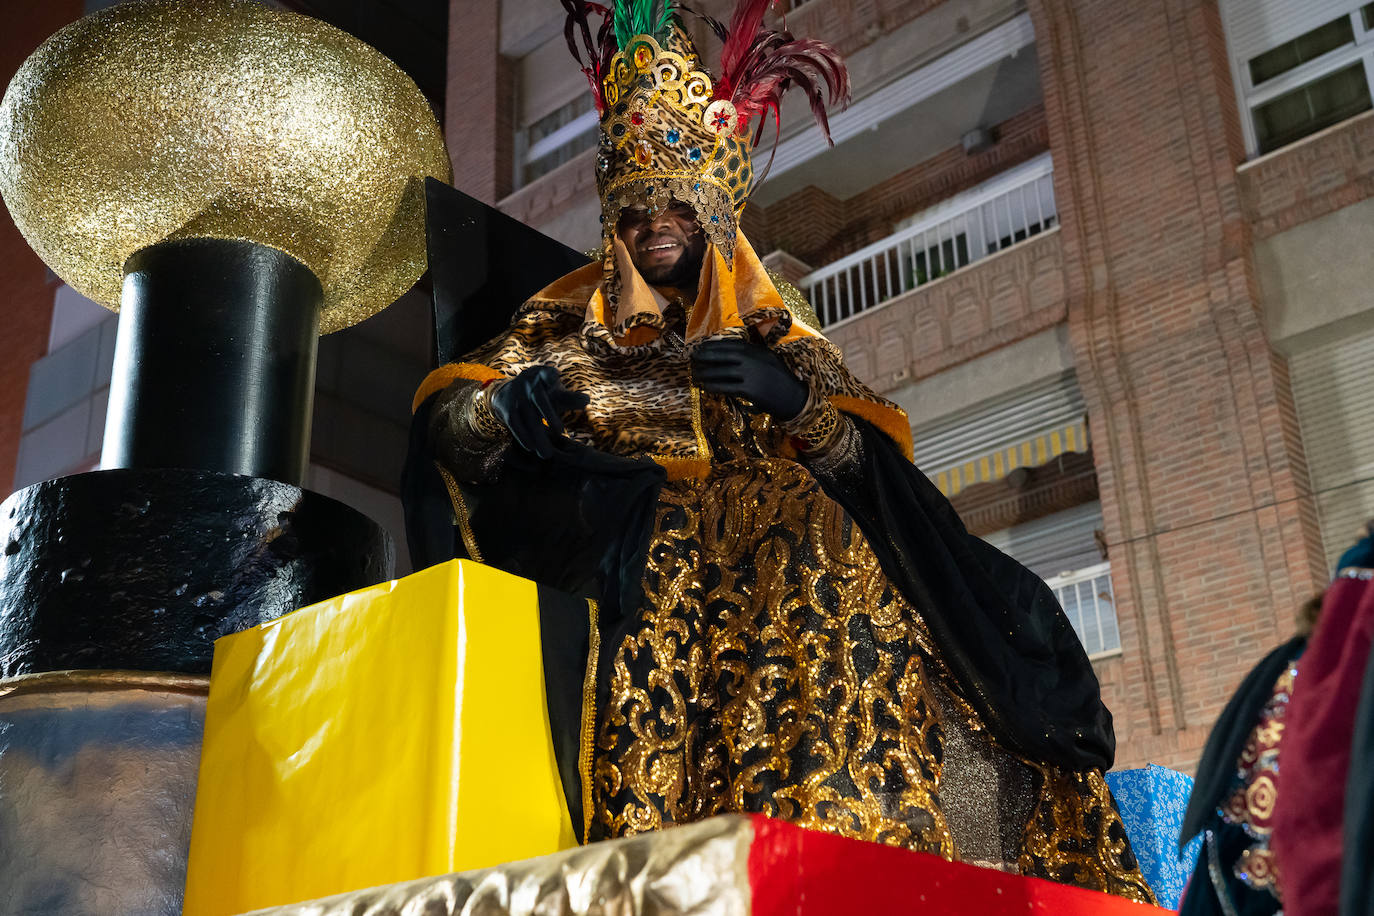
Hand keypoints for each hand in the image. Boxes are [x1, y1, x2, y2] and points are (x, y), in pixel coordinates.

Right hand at [490, 365, 589, 458]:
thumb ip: (571, 398)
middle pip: (539, 399)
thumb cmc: (543, 394)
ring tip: (547, 453)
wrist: (510, 392)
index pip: (547, 374)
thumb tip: (586, 400)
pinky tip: (531, 448)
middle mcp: (528, 384)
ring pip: (527, 416)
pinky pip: (514, 423)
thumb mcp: (557, 394)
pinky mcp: (507, 408)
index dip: (550, 375)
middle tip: (560, 431)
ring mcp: (516, 395)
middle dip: (549, 415)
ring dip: (537, 434)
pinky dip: (522, 436)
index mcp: (543, 375)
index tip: (556, 377)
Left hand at [689, 339, 808, 420]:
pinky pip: (727, 387)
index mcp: (759, 351)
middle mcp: (755, 360)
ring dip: (706, 373)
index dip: (715, 345)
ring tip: (695, 374)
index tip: (701, 347)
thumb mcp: (770, 360)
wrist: (795, 399)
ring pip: (723, 371)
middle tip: (693, 357)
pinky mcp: (751, 390)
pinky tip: (705, 387)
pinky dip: (714, 386)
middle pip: (725, 355)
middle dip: (707, 356)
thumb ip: (754, 355)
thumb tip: (731, 353)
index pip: (732, 345)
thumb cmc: (781, 381)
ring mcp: (752, 375)